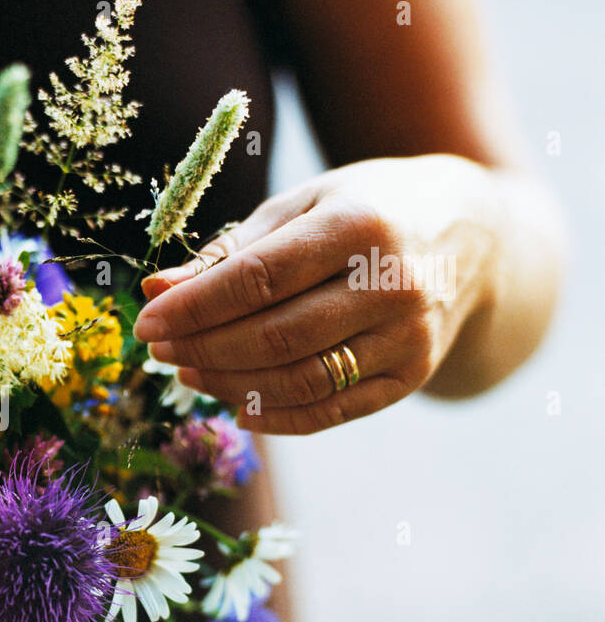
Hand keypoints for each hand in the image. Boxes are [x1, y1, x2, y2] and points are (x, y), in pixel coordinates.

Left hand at [133, 156, 498, 432]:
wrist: (475, 236)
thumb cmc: (369, 210)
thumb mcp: (305, 206)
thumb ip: (232, 249)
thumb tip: (157, 288)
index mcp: (361, 225)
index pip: (259, 279)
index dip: (194, 306)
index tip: (146, 320)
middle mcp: (393, 285)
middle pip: (274, 336)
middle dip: (202, 347)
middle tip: (158, 349)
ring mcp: (407, 339)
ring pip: (297, 381)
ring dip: (227, 384)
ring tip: (187, 370)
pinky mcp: (410, 378)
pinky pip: (327, 412)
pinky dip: (271, 415)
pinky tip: (232, 402)